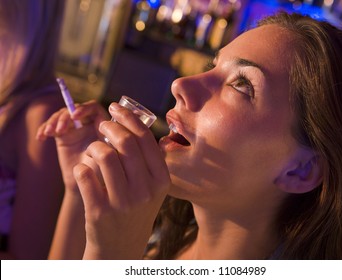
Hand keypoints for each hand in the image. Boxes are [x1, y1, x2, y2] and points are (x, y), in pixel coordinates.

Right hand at [36, 100, 108, 189]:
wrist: (87, 185)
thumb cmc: (102, 172)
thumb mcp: (105, 157)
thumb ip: (103, 143)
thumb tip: (95, 128)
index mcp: (103, 125)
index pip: (93, 107)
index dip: (84, 108)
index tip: (75, 117)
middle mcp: (90, 123)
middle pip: (75, 109)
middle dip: (65, 116)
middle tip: (60, 130)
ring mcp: (75, 128)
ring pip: (62, 115)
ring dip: (53, 121)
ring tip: (49, 133)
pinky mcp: (63, 134)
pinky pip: (51, 125)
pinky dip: (44, 128)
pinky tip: (41, 137)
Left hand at [74, 103, 170, 258]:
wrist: (122, 245)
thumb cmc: (136, 207)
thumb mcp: (151, 186)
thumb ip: (146, 158)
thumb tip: (129, 120)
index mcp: (162, 179)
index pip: (145, 138)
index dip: (128, 117)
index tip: (115, 107)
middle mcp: (146, 191)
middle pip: (125, 142)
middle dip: (109, 126)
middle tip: (102, 125)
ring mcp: (123, 203)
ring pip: (103, 154)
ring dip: (94, 146)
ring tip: (93, 150)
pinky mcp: (100, 212)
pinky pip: (84, 173)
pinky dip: (80, 166)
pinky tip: (84, 170)